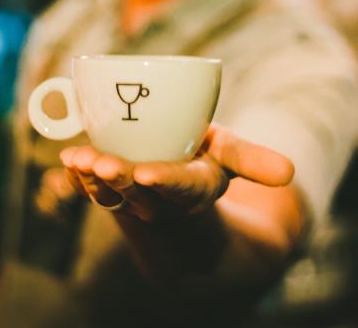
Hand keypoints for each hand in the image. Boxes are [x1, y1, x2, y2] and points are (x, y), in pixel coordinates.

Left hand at [60, 123, 293, 222]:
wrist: (177, 197)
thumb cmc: (204, 164)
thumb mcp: (229, 156)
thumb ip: (253, 160)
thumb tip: (290, 173)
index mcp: (197, 188)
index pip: (183, 187)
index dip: (166, 181)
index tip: (149, 174)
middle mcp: (165, 200)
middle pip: (142, 193)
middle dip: (121, 179)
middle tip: (102, 164)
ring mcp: (136, 200)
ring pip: (113, 194)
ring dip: (94, 179)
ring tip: (78, 161)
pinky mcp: (114, 194)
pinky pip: (95, 190)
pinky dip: (81, 177)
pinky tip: (67, 162)